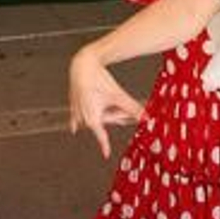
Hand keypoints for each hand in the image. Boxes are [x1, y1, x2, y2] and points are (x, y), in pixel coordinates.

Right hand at [68, 45, 142, 159]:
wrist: (82, 64)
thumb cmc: (97, 80)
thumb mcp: (117, 95)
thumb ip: (132, 108)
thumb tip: (146, 117)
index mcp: (92, 118)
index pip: (101, 136)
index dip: (105, 145)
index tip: (106, 154)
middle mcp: (82, 116)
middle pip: (102, 122)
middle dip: (115, 117)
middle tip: (125, 110)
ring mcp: (76, 110)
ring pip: (93, 116)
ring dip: (104, 113)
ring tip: (111, 101)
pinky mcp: (73, 102)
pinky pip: (77, 115)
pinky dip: (80, 119)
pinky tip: (74, 128)